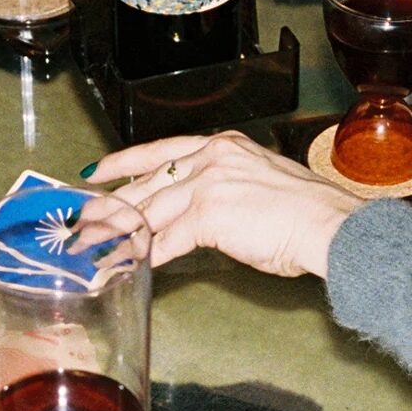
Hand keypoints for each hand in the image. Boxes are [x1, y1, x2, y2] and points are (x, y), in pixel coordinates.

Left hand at [80, 131, 362, 277]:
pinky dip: (142, 257)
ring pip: (149, 210)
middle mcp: (214, 156)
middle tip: (82, 219)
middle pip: (147, 181)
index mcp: (226, 145)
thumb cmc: (309, 212)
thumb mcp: (262, 183)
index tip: (99, 171)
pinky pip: (165, 240)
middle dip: (110, 204)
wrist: (329, 224)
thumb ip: (226, 190)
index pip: (162, 150)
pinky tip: (125, 266)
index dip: (125, 162)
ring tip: (91, 246)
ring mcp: (209, 183)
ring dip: (115, 233)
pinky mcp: (208, 214)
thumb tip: (200, 213)